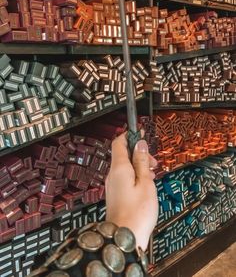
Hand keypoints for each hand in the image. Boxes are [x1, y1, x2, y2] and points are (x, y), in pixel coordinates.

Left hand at [105, 133, 158, 250]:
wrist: (124, 238)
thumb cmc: (136, 214)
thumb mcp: (146, 183)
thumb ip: (142, 162)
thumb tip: (140, 145)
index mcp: (119, 168)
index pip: (119, 142)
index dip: (129, 135)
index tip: (140, 132)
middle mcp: (112, 175)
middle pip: (123, 154)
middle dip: (138, 153)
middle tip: (152, 161)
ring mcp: (113, 185)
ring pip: (124, 166)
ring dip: (138, 165)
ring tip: (151, 174)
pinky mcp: (115, 194)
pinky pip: (124, 177)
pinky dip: (135, 176)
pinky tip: (145, 185)